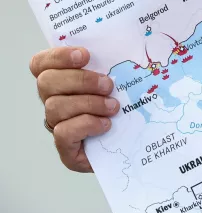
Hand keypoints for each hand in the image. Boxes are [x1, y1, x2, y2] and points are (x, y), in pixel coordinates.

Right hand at [30, 47, 119, 172]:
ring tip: (113, 107)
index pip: (41, 64)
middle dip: (80, 80)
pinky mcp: (66, 149)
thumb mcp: (119, 85)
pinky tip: (105, 124)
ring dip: (88, 103)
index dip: (58, 56)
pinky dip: (86, 124)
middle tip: (108, 85)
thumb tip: (121, 44)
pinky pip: (63, 133)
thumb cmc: (123, 112)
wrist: (131, 147)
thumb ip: (111, 67)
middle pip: (47, 83)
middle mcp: (54, 103)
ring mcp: (58, 126)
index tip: (85, 55)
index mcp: (61, 84)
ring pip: (55, 107)